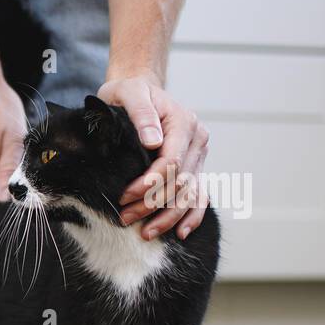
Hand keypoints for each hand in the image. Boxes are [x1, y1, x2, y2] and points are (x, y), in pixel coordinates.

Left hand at [97, 74, 209, 239]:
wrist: (138, 92)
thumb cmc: (129, 93)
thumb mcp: (129, 94)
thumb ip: (141, 114)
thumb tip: (153, 141)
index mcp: (184, 123)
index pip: (171, 161)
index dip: (150, 183)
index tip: (125, 196)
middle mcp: (197, 141)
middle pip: (180, 182)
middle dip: (152, 204)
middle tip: (125, 218)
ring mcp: (198, 156)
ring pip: (190, 194)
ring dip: (168, 217)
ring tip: (145, 233)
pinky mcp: (194, 168)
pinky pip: (199, 196)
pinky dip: (191, 216)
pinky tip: (179, 233)